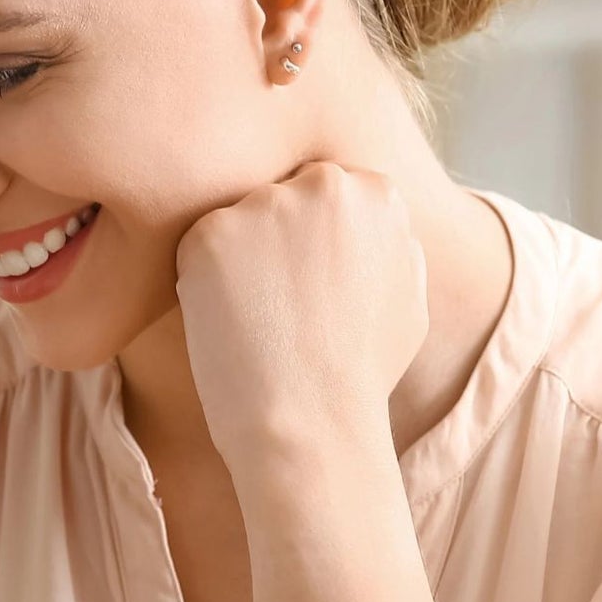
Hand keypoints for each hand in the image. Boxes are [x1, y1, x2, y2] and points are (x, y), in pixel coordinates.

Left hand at [174, 161, 426, 482]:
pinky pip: (195, 251)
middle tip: (274, 305)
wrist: (311, 418)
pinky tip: (225, 325)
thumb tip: (372, 224)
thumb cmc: (361, 374)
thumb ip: (389, 244)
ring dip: (234, 262)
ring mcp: (265, 204)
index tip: (305, 285)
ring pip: (234, 224)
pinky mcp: (211, 233)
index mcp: (376, 191)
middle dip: (270, 241)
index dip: (307, 243)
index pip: (323, 193)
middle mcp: (323, 183)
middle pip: (277, 198)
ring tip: (253, 321)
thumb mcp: (406, 296)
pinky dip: (199, 285)